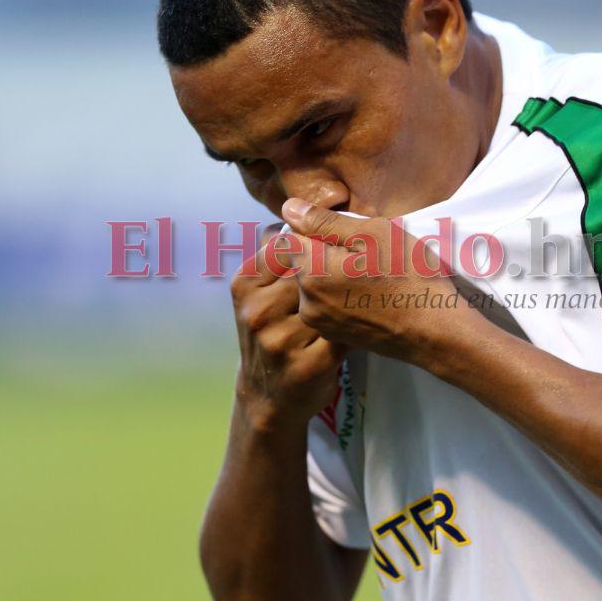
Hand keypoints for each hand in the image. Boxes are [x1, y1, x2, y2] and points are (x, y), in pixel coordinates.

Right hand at [231, 224, 345, 429]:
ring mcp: (277, 341)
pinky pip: (342, 334)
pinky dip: (353, 330)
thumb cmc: (274, 330)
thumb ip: (277, 255)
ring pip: (328, 303)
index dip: (316, 245)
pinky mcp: (304, 367)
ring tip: (355, 302)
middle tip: (354, 276)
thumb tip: (296, 207)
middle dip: (334, 273)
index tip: (333, 251)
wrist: (268, 395)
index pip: (287, 243)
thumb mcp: (262, 292)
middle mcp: (256, 310)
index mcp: (245, 282)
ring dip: (347, 302)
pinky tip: (355, 329)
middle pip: (310, 272)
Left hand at [280, 199, 471, 364]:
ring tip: (371, 274)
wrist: (436, 332)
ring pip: (315, 282)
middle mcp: (307, 302)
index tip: (344, 233)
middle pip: (302, 261)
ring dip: (334, 273)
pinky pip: (327, 304)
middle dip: (325, 251)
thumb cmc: (410, 277)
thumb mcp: (373, 234)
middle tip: (365, 253)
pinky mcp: (334, 336)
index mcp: (312, 272)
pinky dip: (342, 295)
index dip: (314, 228)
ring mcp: (320, 323)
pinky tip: (371, 294)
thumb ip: (324, 221)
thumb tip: (288, 208)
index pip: (289, 237)